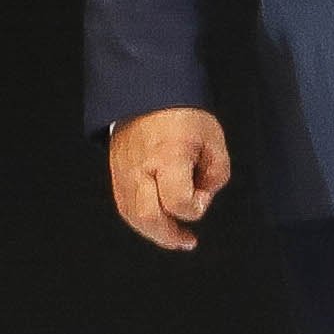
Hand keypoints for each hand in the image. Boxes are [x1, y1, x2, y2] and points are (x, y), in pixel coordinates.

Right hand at [109, 109, 230, 252]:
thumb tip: (204, 192)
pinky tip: (155, 221)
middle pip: (148, 217)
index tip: (203, 193)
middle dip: (169, 235)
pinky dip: (140, 220)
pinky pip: (124, 205)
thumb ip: (217, 172)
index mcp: (168, 157)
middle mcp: (141, 168)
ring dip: (154, 232)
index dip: (195, 206)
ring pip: (132, 216)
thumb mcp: (214, 139)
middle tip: (186, 240)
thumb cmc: (181, 113)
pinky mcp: (116, 172)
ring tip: (173, 237)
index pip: (178, 202)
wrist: (146, 92)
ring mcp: (124, 172)